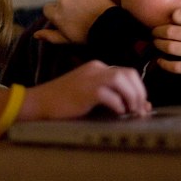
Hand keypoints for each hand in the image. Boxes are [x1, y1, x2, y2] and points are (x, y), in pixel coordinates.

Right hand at [24, 60, 150, 118]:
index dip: (138, 88)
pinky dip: (117, 104)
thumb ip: (112, 97)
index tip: (142, 104)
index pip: (127, 72)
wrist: (39, 103)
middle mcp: (95, 68)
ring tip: (131, 111)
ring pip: (121, 79)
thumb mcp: (90, 96)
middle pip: (128, 73)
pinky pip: (108, 94)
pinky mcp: (85, 90)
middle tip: (139, 109)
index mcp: (97, 68)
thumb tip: (141, 106)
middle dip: (139, 92)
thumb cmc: (63, 103)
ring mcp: (89, 78)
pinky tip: (117, 112)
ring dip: (131, 96)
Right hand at [34, 0, 114, 43]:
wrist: (109, 26)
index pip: (48, 8)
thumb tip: (35, 34)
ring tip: (90, 7)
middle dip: (68, 5)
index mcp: (55, 14)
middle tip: (82, 13)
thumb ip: (50, 36)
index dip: (58, 12)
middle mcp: (61, 1)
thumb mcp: (67, 39)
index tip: (68, 17)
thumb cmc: (88, 35)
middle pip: (61, 0)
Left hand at [151, 0, 180, 79]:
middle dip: (157, 31)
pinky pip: (175, 66)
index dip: (171, 17)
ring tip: (156, 43)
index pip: (177, 14)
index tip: (170, 20)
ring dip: (158, 45)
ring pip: (169, 47)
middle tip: (155, 32)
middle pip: (168, 31)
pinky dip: (164, 64)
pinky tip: (160, 60)